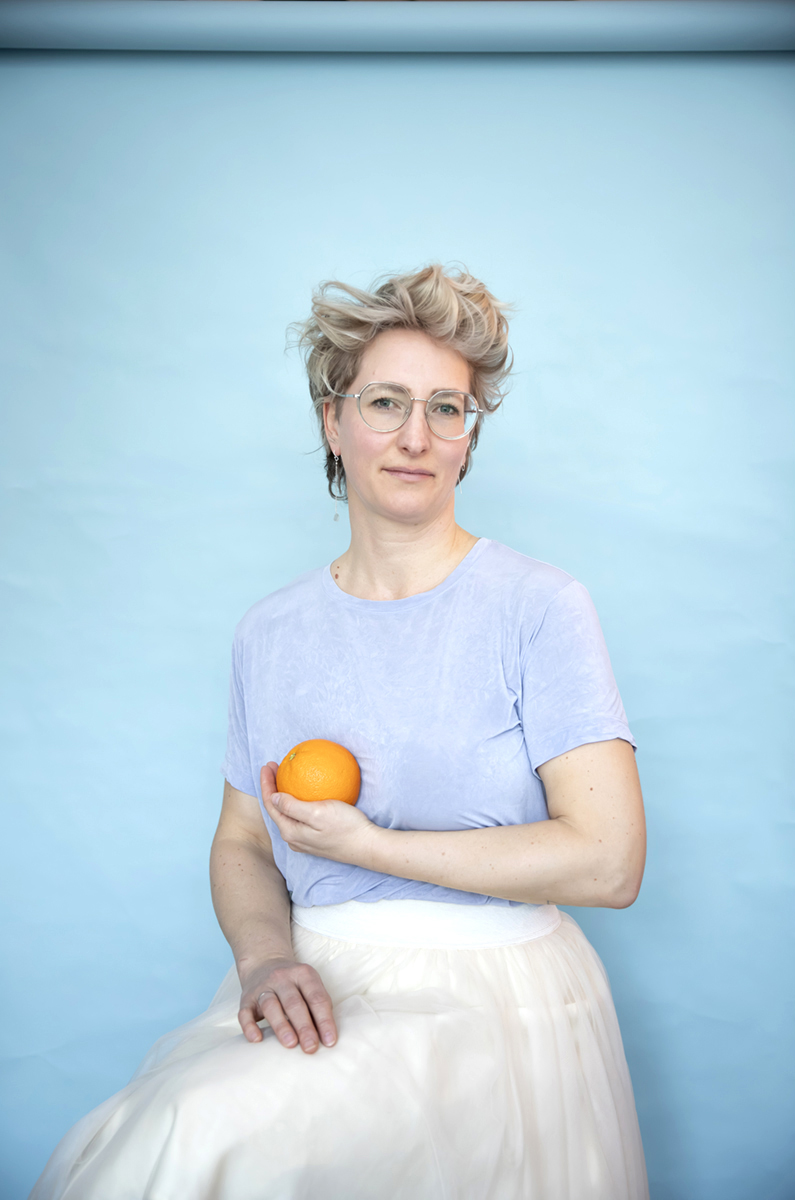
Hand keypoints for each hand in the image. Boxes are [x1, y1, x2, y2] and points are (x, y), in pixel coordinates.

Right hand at [238, 956, 337, 1052]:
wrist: (264, 962)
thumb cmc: (293, 983)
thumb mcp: (309, 984)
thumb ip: (317, 1005)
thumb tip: (326, 1036)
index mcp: (303, 974)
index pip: (316, 998)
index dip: (324, 1020)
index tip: (330, 1041)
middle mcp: (282, 978)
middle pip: (294, 1003)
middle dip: (304, 1027)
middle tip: (311, 1048)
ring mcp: (263, 988)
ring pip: (271, 1006)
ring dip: (281, 1026)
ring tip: (291, 1044)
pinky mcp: (246, 998)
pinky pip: (245, 1012)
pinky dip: (249, 1026)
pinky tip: (257, 1039)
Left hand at [260, 762, 381, 867]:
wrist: (367, 846)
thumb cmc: (345, 828)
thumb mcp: (317, 812)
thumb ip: (292, 806)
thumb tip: (273, 797)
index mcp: (290, 831)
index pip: (271, 804)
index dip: (267, 784)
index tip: (268, 765)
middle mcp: (293, 838)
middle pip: (276, 809)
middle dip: (272, 788)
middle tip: (274, 767)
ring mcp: (304, 840)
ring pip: (286, 814)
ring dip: (282, 795)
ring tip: (283, 778)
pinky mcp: (315, 838)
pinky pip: (298, 817)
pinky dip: (294, 803)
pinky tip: (302, 794)